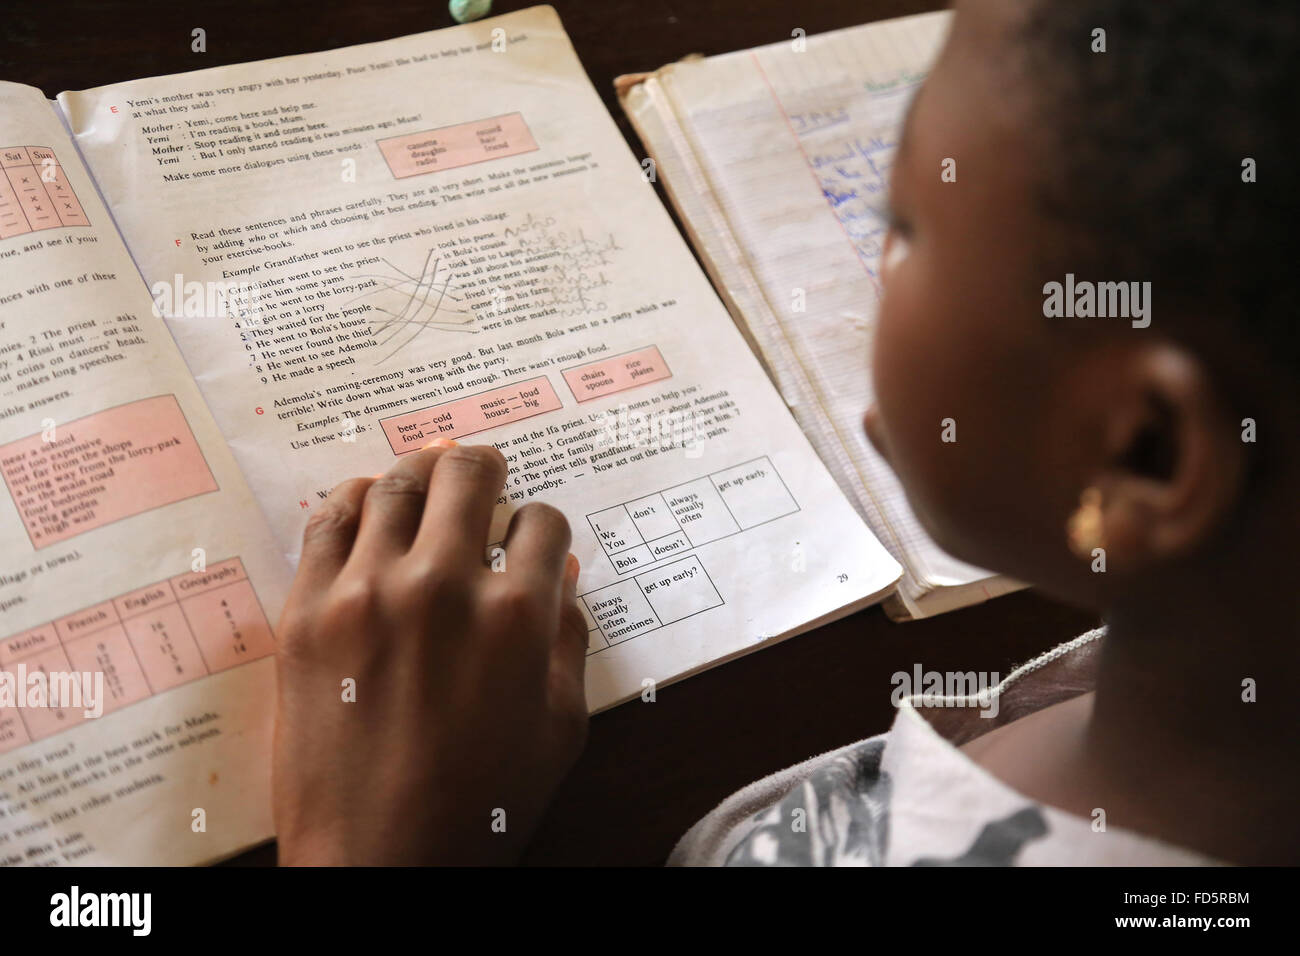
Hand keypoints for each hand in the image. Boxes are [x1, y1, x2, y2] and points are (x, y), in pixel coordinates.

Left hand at [271, 441, 587, 864]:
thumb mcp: (561, 726)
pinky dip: (353, 496)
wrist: (380, 862)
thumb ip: (569, 638)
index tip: (529, 538)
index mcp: (517, 615)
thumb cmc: (483, 807)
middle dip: (484, 466)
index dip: (542, 526)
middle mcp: (444, 585)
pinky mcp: (307, 611)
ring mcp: (368, 592)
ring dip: (421, 469)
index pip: (542, 523)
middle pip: (468, 477)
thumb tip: (561, 574)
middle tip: (482, 468)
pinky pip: (328, 521)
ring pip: (398, 485)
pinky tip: (367, 497)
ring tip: (427, 470)